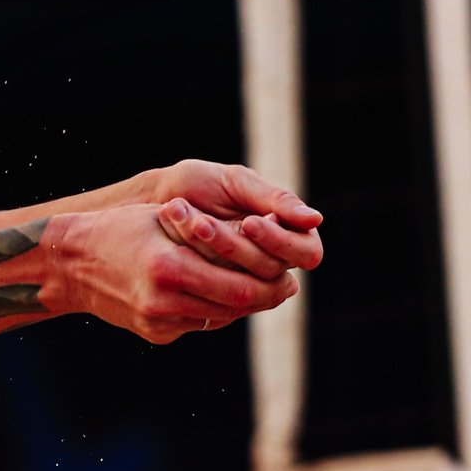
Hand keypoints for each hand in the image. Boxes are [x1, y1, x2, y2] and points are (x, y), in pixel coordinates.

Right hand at [48, 204, 299, 345]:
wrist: (69, 263)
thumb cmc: (119, 229)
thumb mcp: (165, 219)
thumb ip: (210, 232)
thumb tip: (261, 239)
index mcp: (168, 267)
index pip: (239, 286)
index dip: (271, 284)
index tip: (289, 274)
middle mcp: (164, 301)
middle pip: (236, 308)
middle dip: (266, 297)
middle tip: (285, 285)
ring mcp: (158, 322)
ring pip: (221, 319)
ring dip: (244, 305)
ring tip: (259, 286)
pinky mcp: (155, 334)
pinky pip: (200, 324)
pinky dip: (217, 310)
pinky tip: (222, 294)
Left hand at [145, 159, 322, 274]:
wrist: (154, 197)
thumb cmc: (199, 183)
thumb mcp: (236, 182)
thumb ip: (274, 199)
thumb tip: (316, 219)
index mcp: (287, 230)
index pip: (307, 252)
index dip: (281, 242)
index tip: (250, 223)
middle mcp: (270, 257)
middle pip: (272, 269)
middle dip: (235, 245)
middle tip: (203, 223)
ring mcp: (243, 275)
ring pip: (244, 281)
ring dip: (211, 248)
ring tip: (184, 220)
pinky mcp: (215, 286)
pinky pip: (217, 288)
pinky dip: (194, 260)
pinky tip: (177, 236)